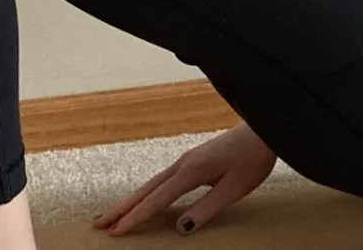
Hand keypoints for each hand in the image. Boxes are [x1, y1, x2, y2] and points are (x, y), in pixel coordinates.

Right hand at [93, 122, 276, 235]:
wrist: (263, 132)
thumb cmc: (253, 160)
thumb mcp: (234, 189)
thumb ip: (207, 208)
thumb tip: (181, 228)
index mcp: (190, 172)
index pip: (157, 200)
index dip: (136, 218)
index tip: (117, 232)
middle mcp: (182, 164)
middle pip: (146, 190)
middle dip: (122, 208)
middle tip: (99, 224)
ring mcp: (186, 161)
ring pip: (151, 184)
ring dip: (132, 200)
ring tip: (113, 215)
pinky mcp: (192, 161)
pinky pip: (162, 180)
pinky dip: (147, 192)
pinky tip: (144, 200)